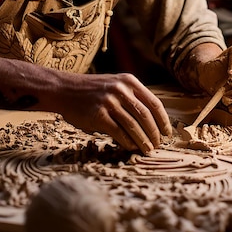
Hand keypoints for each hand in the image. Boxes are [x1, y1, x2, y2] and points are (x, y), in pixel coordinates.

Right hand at [56, 72, 172, 153]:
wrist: (64, 90)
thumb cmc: (91, 91)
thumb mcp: (114, 85)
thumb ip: (131, 98)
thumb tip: (150, 122)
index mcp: (129, 81)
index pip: (154, 103)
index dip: (163, 120)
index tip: (167, 133)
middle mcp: (121, 90)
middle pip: (146, 115)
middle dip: (154, 133)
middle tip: (157, 145)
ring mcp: (109, 102)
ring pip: (134, 125)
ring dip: (143, 140)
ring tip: (147, 150)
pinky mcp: (98, 115)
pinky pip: (118, 132)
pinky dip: (127, 141)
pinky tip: (131, 147)